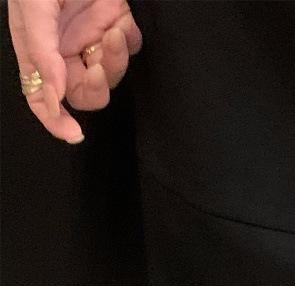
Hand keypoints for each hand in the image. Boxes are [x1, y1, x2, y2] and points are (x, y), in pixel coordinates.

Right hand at [8, 0, 142, 143]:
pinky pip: (130, 47)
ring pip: (110, 74)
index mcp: (38, 49)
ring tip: (111, 32)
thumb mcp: (34, 8)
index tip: (74, 134)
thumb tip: (53, 96)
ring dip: (114, 61)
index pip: (42, 98)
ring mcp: (92, 37)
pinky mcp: (117, 21)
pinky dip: (128, 39)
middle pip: (84, 93)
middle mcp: (65, 50)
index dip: (56, 120)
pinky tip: (120, 19)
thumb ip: (41, 52)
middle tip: (96, 69)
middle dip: (94, 88)